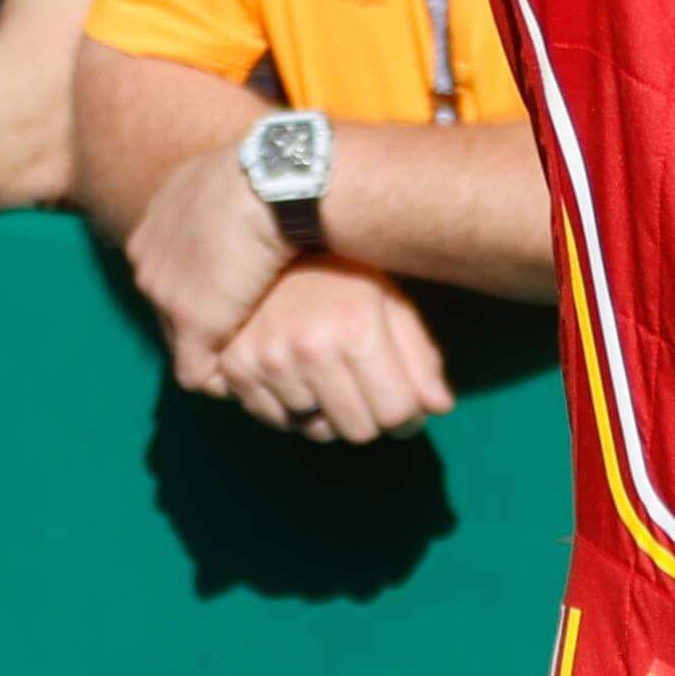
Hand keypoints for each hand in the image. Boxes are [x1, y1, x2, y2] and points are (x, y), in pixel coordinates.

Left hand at [125, 138, 297, 393]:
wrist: (278, 178)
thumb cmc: (281, 167)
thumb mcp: (241, 173)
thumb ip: (232, 192)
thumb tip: (258, 194)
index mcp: (159, 216)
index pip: (174, 264)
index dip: (207, 280)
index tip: (241, 289)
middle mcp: (148, 255)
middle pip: (170, 303)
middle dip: (204, 316)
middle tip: (246, 329)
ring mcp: (165, 292)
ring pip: (180, 339)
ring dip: (213, 348)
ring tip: (250, 360)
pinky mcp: (192, 323)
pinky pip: (197, 372)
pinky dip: (220, 380)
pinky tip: (250, 383)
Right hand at [209, 261, 452, 443]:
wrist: (269, 243)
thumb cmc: (343, 275)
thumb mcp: (390, 302)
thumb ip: (419, 355)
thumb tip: (439, 407)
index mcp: (356, 328)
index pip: (394, 413)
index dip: (408, 416)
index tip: (406, 404)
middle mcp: (309, 347)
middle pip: (358, 431)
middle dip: (372, 417)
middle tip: (370, 390)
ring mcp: (268, 360)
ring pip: (317, 431)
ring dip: (330, 414)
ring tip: (332, 374)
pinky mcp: (235, 370)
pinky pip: (277, 422)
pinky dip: (294, 410)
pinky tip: (300, 376)